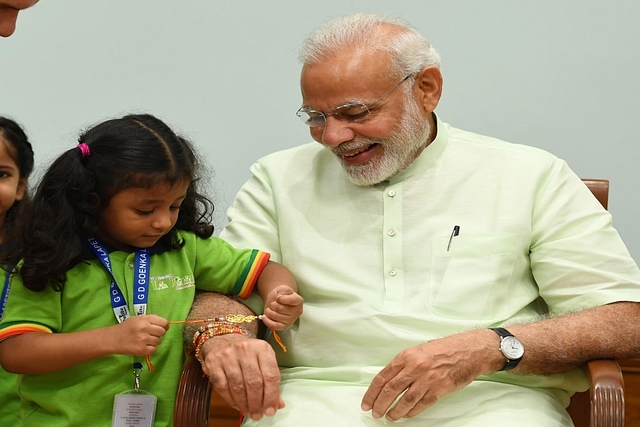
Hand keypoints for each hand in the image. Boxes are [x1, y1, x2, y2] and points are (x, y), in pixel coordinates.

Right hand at [114, 314, 168, 355]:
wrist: (113, 339)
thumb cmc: (127, 327)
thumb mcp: (138, 318)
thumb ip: (151, 319)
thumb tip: (165, 324)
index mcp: (144, 320)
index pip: (164, 322)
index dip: (165, 326)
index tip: (163, 328)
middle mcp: (145, 329)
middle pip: (162, 332)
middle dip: (159, 333)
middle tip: (152, 334)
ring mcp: (143, 340)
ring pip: (158, 341)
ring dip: (154, 341)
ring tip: (145, 340)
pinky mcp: (141, 350)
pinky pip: (154, 350)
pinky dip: (150, 349)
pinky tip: (143, 346)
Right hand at [200, 334, 284, 420]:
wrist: (223, 339)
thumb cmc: (248, 354)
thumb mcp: (263, 360)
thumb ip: (271, 380)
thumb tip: (279, 404)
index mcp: (262, 348)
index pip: (271, 375)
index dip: (272, 396)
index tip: (271, 410)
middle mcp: (245, 349)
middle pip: (254, 382)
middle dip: (257, 403)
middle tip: (259, 415)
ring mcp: (228, 355)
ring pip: (238, 386)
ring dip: (245, 404)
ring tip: (249, 413)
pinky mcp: (213, 362)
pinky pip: (223, 387)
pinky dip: (231, 400)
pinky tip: (237, 406)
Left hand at [262, 285, 302, 330]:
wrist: (278, 302)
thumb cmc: (281, 295)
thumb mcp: (283, 288)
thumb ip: (284, 290)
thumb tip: (280, 298)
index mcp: (299, 301)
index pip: (291, 300)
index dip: (281, 298)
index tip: (278, 297)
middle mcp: (297, 312)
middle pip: (280, 309)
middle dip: (273, 304)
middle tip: (273, 303)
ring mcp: (291, 320)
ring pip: (276, 316)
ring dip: (269, 311)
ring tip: (270, 308)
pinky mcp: (284, 326)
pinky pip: (274, 326)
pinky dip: (267, 321)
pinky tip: (265, 316)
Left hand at [361, 330, 498, 420]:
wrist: (466, 351)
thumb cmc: (443, 350)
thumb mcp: (417, 351)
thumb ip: (403, 365)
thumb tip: (388, 381)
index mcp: (406, 356)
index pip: (382, 377)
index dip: (372, 392)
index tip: (366, 402)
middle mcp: (415, 367)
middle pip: (390, 390)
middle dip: (379, 404)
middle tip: (375, 412)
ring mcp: (427, 379)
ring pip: (405, 400)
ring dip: (394, 411)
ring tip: (389, 416)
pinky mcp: (439, 389)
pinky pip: (421, 404)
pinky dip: (411, 412)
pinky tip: (405, 415)